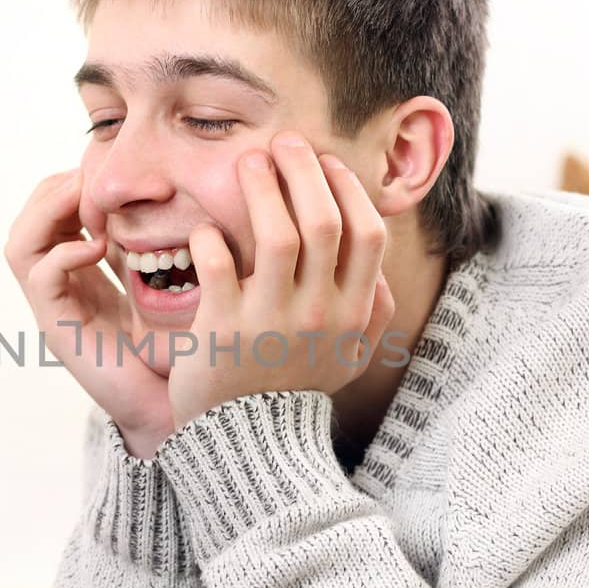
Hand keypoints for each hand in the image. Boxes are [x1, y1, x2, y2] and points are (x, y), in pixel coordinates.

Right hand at [4, 167, 174, 456]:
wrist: (174, 406)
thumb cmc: (177, 349)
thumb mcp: (166, 280)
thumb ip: (152, 245)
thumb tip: (165, 195)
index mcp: (81, 274)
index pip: (51, 214)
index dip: (71, 185)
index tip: (109, 175)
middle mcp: (60, 288)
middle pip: (27, 223)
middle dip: (55, 191)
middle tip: (93, 180)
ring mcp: (54, 309)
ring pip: (20, 245)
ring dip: (50, 212)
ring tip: (87, 202)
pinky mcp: (59, 329)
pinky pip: (40, 277)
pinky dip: (65, 253)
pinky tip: (99, 247)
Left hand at [167, 132, 394, 431]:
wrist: (251, 445)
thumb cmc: (297, 390)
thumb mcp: (350, 358)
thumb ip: (374, 316)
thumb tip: (382, 272)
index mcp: (354, 314)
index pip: (366, 234)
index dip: (347, 189)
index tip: (325, 163)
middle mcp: (319, 314)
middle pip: (322, 222)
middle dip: (304, 170)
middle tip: (283, 142)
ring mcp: (272, 321)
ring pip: (276, 234)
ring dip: (261, 188)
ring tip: (247, 161)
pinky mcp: (224, 330)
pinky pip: (218, 265)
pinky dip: (211, 237)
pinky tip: (205, 228)